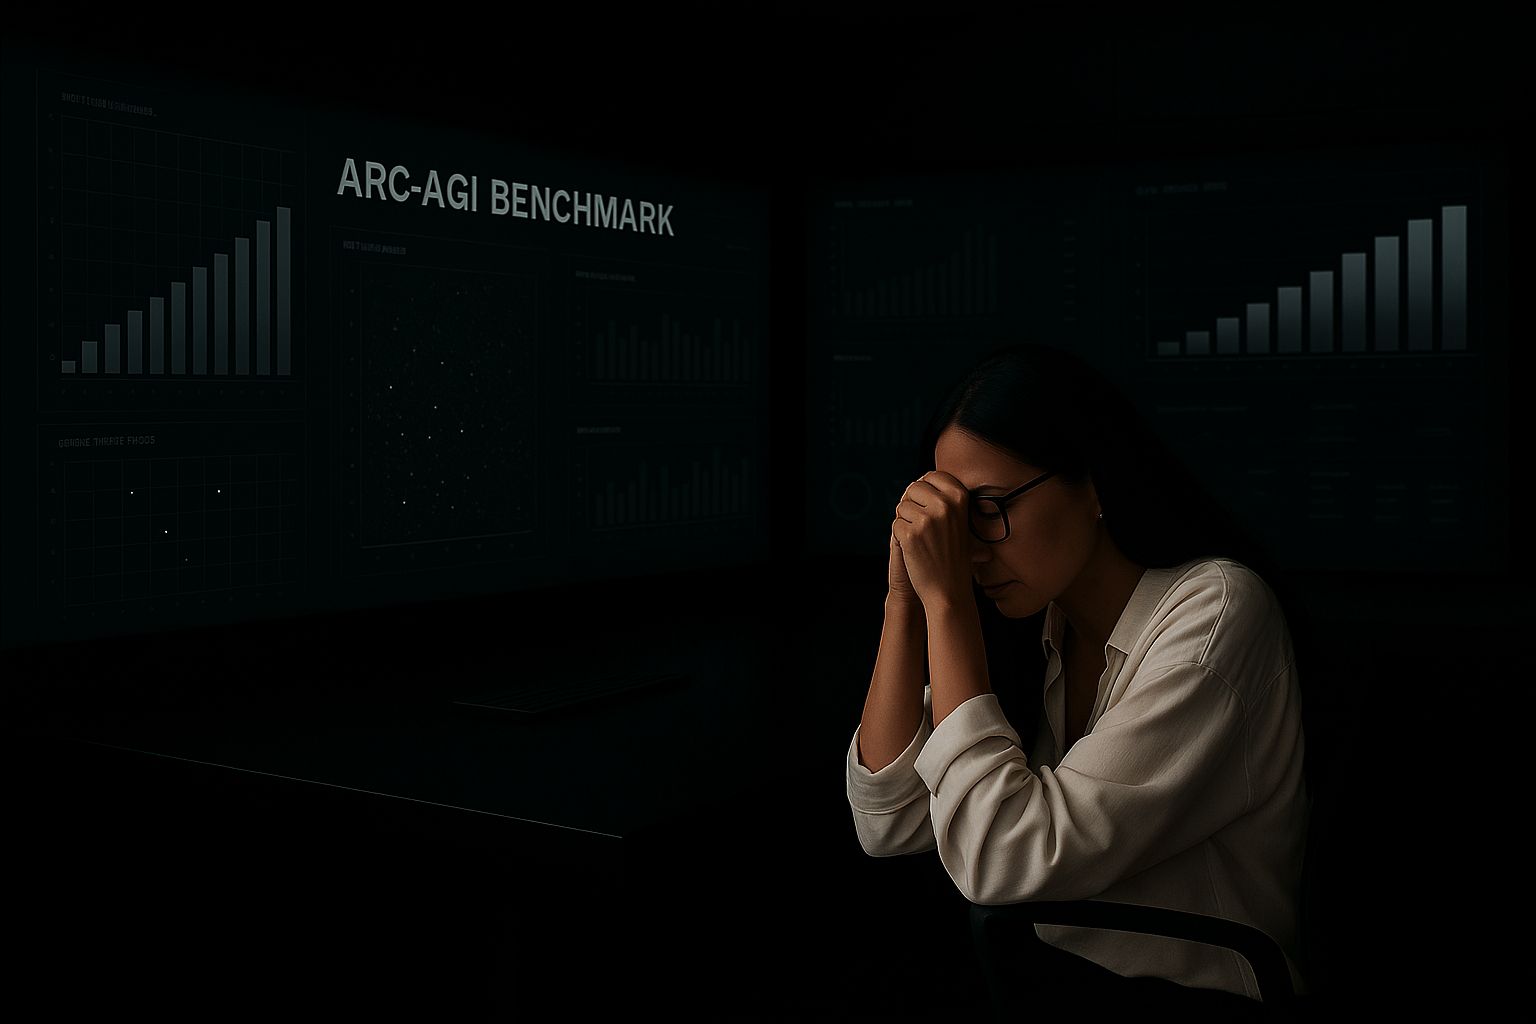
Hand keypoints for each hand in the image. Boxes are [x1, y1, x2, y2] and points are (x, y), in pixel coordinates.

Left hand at [890, 470, 974, 610]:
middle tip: (926, 530)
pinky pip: (895, 524)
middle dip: (913, 507)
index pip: (931, 476)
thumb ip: (944, 498)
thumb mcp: (958, 520)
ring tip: (924, 542)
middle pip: (913, 489)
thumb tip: (922, 478)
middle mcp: (945, 504)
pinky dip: (901, 537)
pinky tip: (916, 550)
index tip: (930, 510)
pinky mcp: (910, 533)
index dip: (925, 492)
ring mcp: (927, 518)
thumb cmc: (952, 554)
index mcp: (960, 496)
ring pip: (902, 507)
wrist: (949, 589)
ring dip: (906, 523)